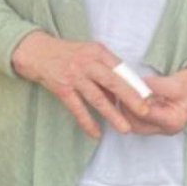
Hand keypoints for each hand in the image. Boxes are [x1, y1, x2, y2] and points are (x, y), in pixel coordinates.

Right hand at [11, 32, 149, 138]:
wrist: (36, 52)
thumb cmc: (67, 53)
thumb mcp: (88, 53)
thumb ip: (104, 70)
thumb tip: (120, 94)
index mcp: (97, 51)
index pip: (120, 68)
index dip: (135, 83)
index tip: (149, 96)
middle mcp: (87, 63)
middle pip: (112, 82)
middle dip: (130, 98)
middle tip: (144, 111)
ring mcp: (74, 76)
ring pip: (97, 98)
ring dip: (112, 114)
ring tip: (125, 129)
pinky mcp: (62, 88)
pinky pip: (77, 108)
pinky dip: (87, 122)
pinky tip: (96, 134)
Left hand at [124, 63, 186, 135]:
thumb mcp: (175, 82)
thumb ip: (155, 86)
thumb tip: (137, 85)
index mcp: (173, 121)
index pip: (143, 114)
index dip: (131, 100)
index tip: (124, 86)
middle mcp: (167, 128)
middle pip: (136, 125)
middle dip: (126, 108)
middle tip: (120, 90)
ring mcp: (162, 126)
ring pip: (135, 124)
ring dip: (128, 109)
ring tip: (124, 92)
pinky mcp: (158, 121)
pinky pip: (140, 119)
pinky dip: (133, 108)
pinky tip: (130, 95)